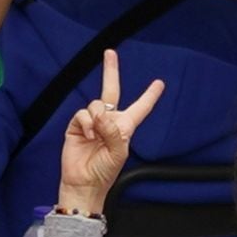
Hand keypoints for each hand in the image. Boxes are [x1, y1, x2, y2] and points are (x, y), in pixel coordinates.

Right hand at [51, 51, 163, 216]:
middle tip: (110, 53)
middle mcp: (109, 121)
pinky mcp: (76, 126)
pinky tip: (87, 135)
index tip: (159, 83)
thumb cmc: (104, 172)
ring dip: (97, 117)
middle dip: (111, 71)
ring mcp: (92, 123)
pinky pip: (82, 113)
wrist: (83, 184)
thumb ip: (113, 131)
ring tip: (95, 134)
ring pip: (96, 104)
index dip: (149, 96)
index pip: (140, 108)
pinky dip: (86, 122)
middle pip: (111, 90)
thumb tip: (101, 114)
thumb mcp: (118, 152)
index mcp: (125, 128)